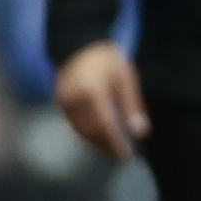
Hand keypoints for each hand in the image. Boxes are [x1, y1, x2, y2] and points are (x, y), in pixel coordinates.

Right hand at [54, 39, 149, 161]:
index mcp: (92, 91)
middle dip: (106, 145)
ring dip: (96, 141)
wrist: (78, 44)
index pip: (104, 125)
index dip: (115, 143)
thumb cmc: (106, 60)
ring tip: (111, 150)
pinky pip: (73, 122)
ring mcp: (64, 99)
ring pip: (80, 128)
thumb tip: (140, 132)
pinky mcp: (60, 100)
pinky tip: (99, 136)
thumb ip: (132, 105)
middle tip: (122, 156)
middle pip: (91, 130)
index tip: (127, 156)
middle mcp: (74, 98)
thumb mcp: (126, 78)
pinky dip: (86, 132)